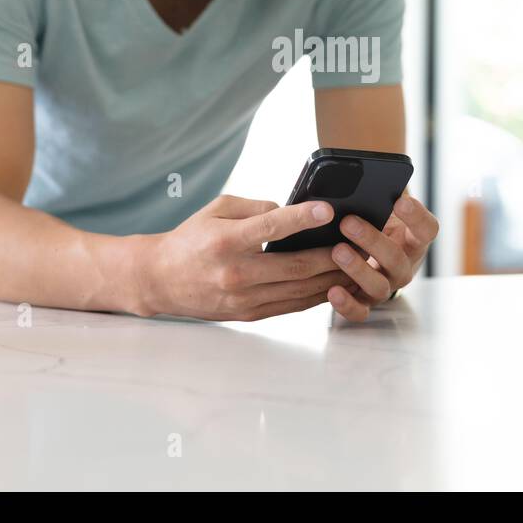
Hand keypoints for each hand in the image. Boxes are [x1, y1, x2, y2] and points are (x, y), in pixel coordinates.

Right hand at [142, 194, 358, 320]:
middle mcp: (236, 273)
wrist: (161, 280)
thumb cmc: (191, 239)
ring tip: (359, 265)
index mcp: (226, 241)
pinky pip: (293, 305)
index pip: (270, 227)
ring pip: (300, 290)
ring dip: (333, 278)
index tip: (328, 209)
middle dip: (333, 255)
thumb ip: (254, 208)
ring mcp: (244, 299)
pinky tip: (336, 283)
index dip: (302, 218)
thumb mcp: (216, 209)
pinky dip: (317, 295)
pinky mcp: (250, 314)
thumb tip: (291, 210)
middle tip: (361, 243)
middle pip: (296, 266)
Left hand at [325, 191, 439, 322]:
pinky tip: (333, 291)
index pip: (427, 229)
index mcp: (414, 239)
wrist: (366, 250)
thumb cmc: (373, 222)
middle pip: (397, 259)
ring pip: (379, 286)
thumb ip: (374, 198)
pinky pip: (360, 311)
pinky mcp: (366, 303)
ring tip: (338, 251)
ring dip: (357, 269)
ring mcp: (386, 286)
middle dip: (372, 240)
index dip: (416, 216)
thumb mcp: (380, 209)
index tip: (400, 200)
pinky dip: (347, 304)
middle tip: (348, 222)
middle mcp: (405, 265)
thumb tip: (350, 182)